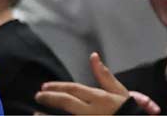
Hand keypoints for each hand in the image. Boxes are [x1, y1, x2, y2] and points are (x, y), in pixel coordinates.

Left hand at [35, 53, 160, 114]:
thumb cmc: (130, 112)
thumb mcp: (120, 93)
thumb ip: (105, 76)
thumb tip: (93, 56)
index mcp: (100, 99)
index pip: (74, 89)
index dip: (57, 87)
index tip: (44, 87)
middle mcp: (94, 111)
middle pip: (67, 102)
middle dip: (49, 98)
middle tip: (38, 97)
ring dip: (48, 115)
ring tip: (36, 113)